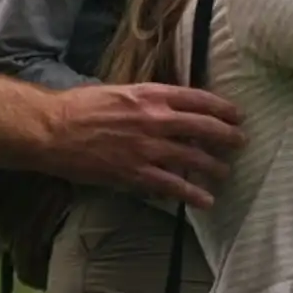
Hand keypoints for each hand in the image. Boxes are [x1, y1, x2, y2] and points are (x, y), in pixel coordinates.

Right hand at [35, 83, 243, 208]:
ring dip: (214, 166)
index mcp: (150, 94)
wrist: (53, 129)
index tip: (236, 114)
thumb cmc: (79, 107)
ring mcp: (147, 147)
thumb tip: (165, 109)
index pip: (198, 99)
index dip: (222, 107)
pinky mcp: (135, 172)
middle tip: (240, 142)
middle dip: (227, 136)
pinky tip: (205, 201)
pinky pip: (172, 186)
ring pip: (193, 158)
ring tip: (225, 172)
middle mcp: (155, 119)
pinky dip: (192, 194)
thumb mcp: (118, 92)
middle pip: (204, 127)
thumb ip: (145, 100)